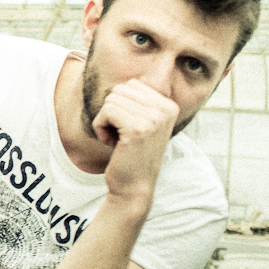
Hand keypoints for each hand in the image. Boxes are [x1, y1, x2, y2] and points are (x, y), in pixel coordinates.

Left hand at [94, 79, 178, 203]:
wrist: (134, 187)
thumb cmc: (131, 154)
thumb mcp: (141, 123)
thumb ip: (138, 101)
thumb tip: (126, 82)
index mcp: (169, 105)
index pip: (131, 84)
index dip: (120, 105)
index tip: (127, 127)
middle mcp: (166, 109)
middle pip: (120, 90)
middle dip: (111, 111)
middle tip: (120, 134)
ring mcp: (154, 118)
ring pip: (111, 100)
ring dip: (105, 121)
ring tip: (117, 140)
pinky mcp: (138, 129)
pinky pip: (106, 111)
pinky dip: (100, 127)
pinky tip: (111, 143)